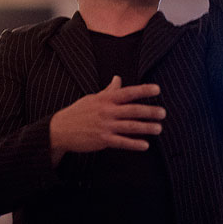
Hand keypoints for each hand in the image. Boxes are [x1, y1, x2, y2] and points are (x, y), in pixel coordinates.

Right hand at [49, 76, 165, 165]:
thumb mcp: (93, 98)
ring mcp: (105, 126)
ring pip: (130, 126)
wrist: (59, 130)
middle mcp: (107, 111)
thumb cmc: (78, 112)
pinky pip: (122, 142)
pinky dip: (134, 144)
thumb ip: (108, 91)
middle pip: (133, 110)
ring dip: (146, 128)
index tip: (157, 89)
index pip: (128, 92)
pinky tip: (145, 145)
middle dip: (150, 111)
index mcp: (106, 99)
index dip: (143, 90)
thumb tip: (118, 78)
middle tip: (163, 113)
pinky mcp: (102, 140)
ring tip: (159, 128)